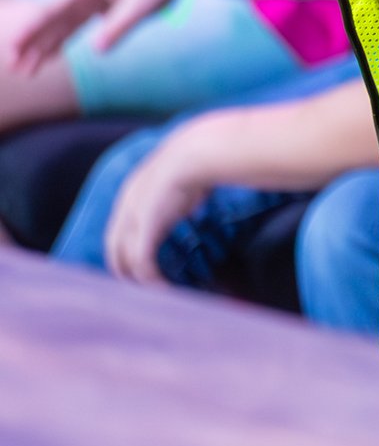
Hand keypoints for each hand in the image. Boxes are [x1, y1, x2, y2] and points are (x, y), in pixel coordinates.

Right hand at [7, 0, 183, 70]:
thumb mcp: (144, 3)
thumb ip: (119, 26)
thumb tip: (96, 51)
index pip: (50, 10)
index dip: (30, 31)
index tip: (13, 48)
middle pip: (48, 19)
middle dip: (30, 44)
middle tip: (14, 69)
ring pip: (59, 25)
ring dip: (42, 47)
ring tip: (25, 71)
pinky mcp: (97, 4)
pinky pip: (73, 25)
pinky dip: (61, 41)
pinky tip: (47, 58)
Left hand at [103, 126, 215, 285]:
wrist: (195, 154)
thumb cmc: (197, 161)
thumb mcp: (183, 176)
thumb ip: (182, 191)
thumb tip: (197, 199)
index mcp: (131, 196)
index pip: (118, 232)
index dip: (126, 249)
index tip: (142, 263)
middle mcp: (126, 209)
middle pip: (114, 251)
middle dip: (125, 271)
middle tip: (143, 288)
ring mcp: (133, 219)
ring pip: (125, 260)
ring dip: (139, 280)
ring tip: (155, 291)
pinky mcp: (146, 229)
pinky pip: (143, 262)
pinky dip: (152, 279)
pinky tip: (165, 288)